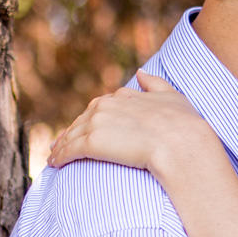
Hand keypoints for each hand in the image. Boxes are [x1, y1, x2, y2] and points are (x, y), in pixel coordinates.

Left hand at [47, 72, 218, 178]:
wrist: (181, 144)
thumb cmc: (184, 125)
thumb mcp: (173, 97)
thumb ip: (155, 84)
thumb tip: (140, 71)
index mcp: (124, 96)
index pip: (100, 107)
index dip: (91, 119)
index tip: (84, 128)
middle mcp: (107, 105)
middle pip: (82, 120)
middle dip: (71, 132)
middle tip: (60, 145)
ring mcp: (98, 123)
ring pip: (72, 135)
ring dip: (61, 147)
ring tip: (53, 158)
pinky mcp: (92, 142)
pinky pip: (70, 150)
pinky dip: (59, 157)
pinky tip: (54, 164)